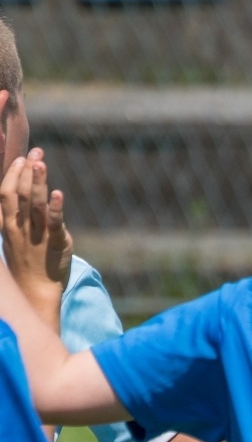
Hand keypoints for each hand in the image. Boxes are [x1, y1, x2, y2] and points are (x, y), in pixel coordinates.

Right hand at [0, 150, 72, 328]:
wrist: (34, 290)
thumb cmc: (25, 260)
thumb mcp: (11, 235)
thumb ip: (12, 213)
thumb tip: (16, 190)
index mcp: (6, 224)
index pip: (5, 193)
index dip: (12, 173)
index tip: (21, 157)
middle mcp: (19, 227)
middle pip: (20, 194)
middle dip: (27, 171)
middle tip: (36, 152)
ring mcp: (36, 235)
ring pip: (35, 205)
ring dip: (38, 182)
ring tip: (41, 163)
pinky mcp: (55, 244)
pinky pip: (54, 223)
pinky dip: (55, 208)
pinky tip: (57, 193)